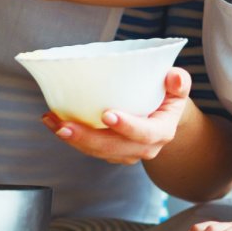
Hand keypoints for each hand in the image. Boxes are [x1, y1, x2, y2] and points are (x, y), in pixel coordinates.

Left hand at [42, 68, 191, 164]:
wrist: (164, 116)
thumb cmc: (168, 97)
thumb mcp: (178, 87)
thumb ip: (179, 81)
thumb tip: (174, 78)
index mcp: (161, 132)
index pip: (145, 134)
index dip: (127, 127)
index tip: (108, 114)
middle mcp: (143, 148)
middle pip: (113, 148)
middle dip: (87, 139)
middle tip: (65, 126)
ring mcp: (125, 152)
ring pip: (97, 151)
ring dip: (73, 139)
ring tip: (52, 122)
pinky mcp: (110, 151)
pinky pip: (89, 148)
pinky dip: (71, 136)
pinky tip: (53, 122)